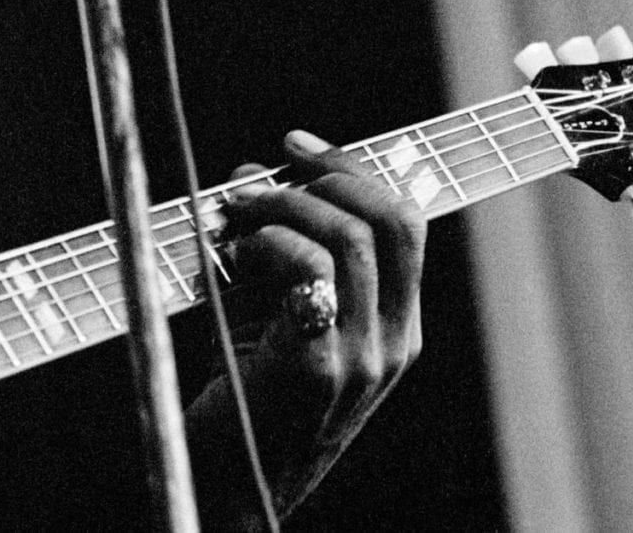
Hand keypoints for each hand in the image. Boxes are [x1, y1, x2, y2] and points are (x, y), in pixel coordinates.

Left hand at [188, 129, 426, 526]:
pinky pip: (311, 269)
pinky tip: (237, 252)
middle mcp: (391, 343)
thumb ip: (274, 248)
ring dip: (282, 203)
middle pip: (392, 218)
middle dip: (325, 174)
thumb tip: (250, 175)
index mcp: (395, 329)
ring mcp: (361, 359)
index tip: (295, 145)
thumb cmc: (240, 396)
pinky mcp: (316, 368)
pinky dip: (270, 241)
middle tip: (258, 177)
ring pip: (351, 236)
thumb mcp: (271, 312)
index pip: (405, 222)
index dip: (353, 168)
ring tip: (233, 214)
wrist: (228, 486)